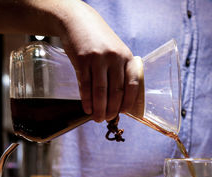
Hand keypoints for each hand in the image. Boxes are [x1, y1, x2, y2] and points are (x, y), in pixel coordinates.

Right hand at [58, 1, 141, 121]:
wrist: (77, 22)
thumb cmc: (99, 40)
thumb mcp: (116, 51)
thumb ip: (119, 71)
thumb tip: (119, 99)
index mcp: (127, 57)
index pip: (133, 84)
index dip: (129, 102)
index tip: (123, 112)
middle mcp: (115, 58)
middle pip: (116, 91)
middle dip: (112, 109)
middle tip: (107, 119)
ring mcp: (98, 59)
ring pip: (100, 91)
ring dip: (99, 109)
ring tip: (97, 118)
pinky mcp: (82, 60)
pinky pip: (85, 86)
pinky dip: (86, 100)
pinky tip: (87, 108)